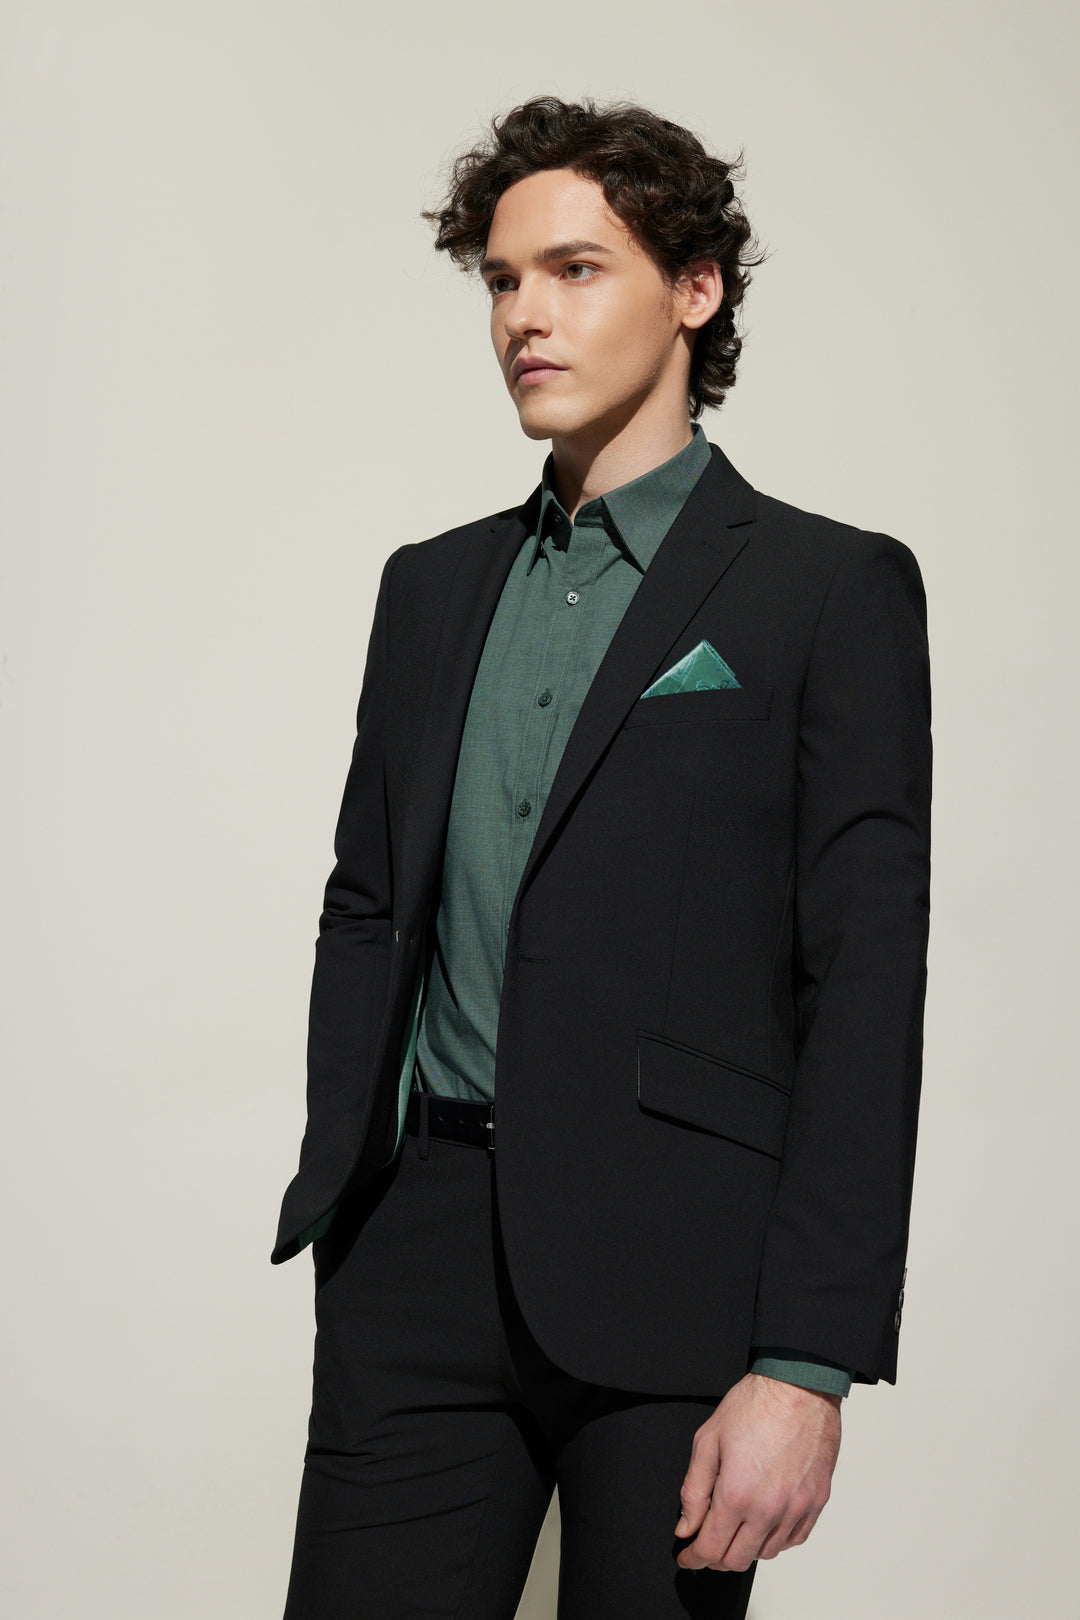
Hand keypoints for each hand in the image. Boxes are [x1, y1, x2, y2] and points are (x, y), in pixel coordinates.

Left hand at [674, 1372, 840, 1570]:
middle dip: (716, 1558)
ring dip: (746, 1549)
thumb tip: (686, 1526)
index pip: (711, 1549)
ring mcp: (796, 1508)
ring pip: (767, 1553)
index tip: (687, 1556)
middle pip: (738, 1560)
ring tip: (735, 1529)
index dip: (693, 1558)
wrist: (800, 1385)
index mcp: (737, 1494)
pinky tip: (764, 1523)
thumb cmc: (755, 1405)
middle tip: (707, 1542)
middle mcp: (768, 1509)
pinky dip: (776, 1540)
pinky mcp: (817, 1501)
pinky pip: (794, 1539)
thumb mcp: (708, 1439)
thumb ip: (694, 1490)